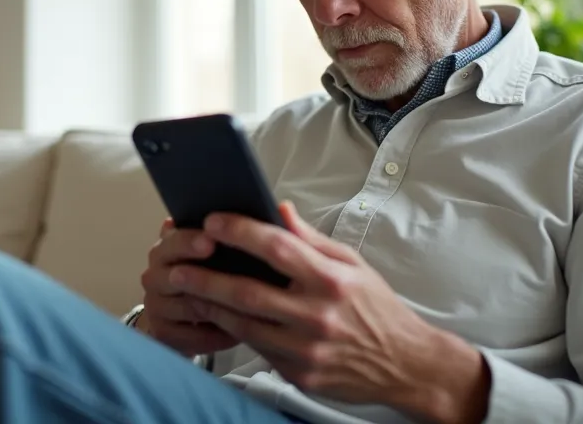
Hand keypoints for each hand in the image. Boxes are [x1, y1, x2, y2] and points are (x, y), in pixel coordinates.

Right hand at [137, 218, 239, 356]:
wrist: (182, 317)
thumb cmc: (208, 276)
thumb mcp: (218, 251)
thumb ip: (237, 231)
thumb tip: (282, 208)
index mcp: (167, 248)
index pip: (173, 240)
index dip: (190, 241)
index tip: (211, 240)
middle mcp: (155, 275)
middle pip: (172, 273)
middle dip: (200, 275)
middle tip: (225, 279)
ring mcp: (156, 305)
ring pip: (186, 307)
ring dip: (217, 309)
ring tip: (248, 310)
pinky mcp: (163, 334)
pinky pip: (192, 336)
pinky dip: (215, 335)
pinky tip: (237, 332)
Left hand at [169, 203, 490, 423]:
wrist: (406, 364)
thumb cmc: (377, 308)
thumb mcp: (352, 263)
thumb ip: (310, 238)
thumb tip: (278, 208)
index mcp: (331, 280)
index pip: (277, 248)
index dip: (240, 232)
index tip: (212, 222)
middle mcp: (317, 315)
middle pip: (247, 292)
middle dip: (205, 276)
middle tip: (176, 265)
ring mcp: (307, 348)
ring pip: (244, 324)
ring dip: (209, 306)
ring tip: (186, 289)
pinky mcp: (300, 374)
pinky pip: (257, 349)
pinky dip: (233, 331)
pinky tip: (216, 315)